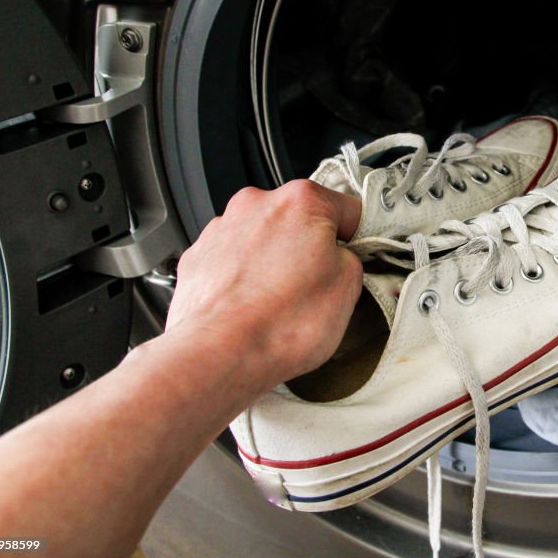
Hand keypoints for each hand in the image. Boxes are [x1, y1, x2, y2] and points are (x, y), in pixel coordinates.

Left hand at [166, 180, 363, 389]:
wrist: (219, 355)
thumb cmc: (277, 324)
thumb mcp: (348, 287)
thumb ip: (351, 259)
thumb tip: (342, 259)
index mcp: (300, 202)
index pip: (346, 209)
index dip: (358, 237)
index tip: (358, 256)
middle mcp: (256, 206)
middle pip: (301, 222)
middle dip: (312, 251)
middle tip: (320, 287)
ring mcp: (223, 230)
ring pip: (266, 242)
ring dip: (277, 265)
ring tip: (283, 304)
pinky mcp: (199, 258)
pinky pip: (236, 262)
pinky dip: (247, 280)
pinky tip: (256, 308)